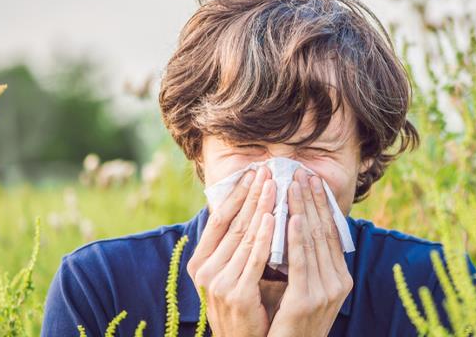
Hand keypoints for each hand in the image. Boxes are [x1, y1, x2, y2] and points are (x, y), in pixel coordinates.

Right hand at [187, 165, 275, 336]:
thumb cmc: (243, 305)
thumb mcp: (232, 272)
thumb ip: (238, 246)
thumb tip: (254, 209)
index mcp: (200, 262)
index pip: (219, 219)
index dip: (236, 194)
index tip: (252, 172)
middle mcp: (204, 270)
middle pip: (233, 222)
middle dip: (252, 194)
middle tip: (266, 170)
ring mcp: (218, 282)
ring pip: (245, 236)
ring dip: (261, 207)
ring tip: (274, 185)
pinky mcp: (236, 293)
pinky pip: (254, 258)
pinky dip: (265, 235)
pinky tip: (274, 217)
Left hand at [268, 172, 353, 336]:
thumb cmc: (290, 325)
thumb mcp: (305, 290)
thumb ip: (307, 264)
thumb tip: (300, 229)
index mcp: (340, 279)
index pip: (331, 234)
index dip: (322, 205)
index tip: (313, 181)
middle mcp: (338, 283)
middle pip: (325, 232)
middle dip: (313, 200)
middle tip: (303, 173)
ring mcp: (325, 292)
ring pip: (314, 242)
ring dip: (304, 210)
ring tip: (294, 185)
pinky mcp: (307, 300)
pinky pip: (302, 262)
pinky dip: (298, 238)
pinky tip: (293, 218)